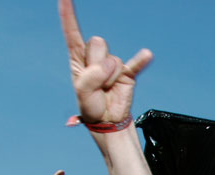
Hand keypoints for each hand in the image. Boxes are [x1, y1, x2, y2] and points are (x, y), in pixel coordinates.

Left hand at [59, 0, 152, 124]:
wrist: (108, 120)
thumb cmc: (91, 105)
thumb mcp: (82, 93)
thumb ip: (90, 77)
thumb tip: (108, 65)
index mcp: (78, 57)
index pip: (72, 32)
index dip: (68, 14)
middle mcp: (96, 56)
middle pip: (97, 44)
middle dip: (97, 65)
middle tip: (98, 83)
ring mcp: (113, 64)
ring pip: (113, 60)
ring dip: (110, 77)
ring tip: (108, 89)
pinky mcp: (128, 73)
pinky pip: (136, 64)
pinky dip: (141, 60)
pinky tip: (146, 54)